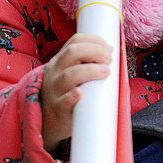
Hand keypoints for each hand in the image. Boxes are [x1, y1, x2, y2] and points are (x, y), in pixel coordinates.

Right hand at [40, 33, 111, 154]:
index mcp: (60, 61)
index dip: (94, 41)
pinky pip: (63, 101)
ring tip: (105, 73)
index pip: (75, 41)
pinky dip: (72, 96)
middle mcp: (55, 72)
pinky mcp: (58, 109)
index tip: (109, 48)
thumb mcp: (72, 75)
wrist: (49, 122)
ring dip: (90, 71)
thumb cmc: (67, 94)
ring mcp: (54, 90)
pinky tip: (80, 94)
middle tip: (109, 60)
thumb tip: (112, 57)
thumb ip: (86, 65)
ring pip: (68, 75)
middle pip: (71, 53)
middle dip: (94, 52)